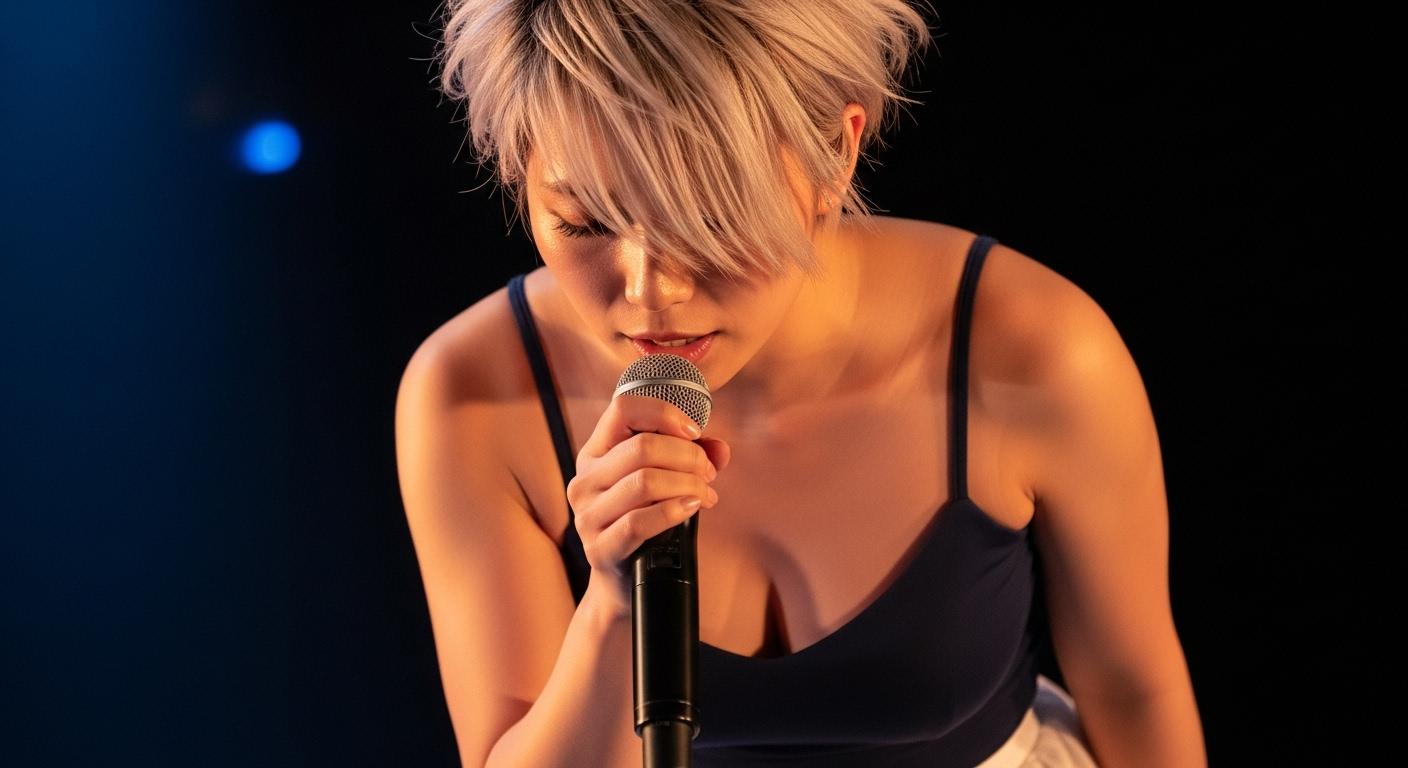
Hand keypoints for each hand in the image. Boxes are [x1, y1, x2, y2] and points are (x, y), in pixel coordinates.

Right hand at [566, 394, 729, 616]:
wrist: (626, 582)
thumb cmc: (649, 522)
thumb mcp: (667, 482)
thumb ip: (693, 458)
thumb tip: (720, 448)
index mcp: (596, 453)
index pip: (624, 408)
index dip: (664, 412)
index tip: (694, 432)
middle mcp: (584, 480)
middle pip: (642, 447)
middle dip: (688, 457)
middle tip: (708, 473)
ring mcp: (587, 515)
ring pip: (644, 481)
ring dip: (687, 484)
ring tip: (705, 494)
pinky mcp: (599, 548)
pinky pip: (639, 522)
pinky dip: (674, 510)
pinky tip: (692, 509)